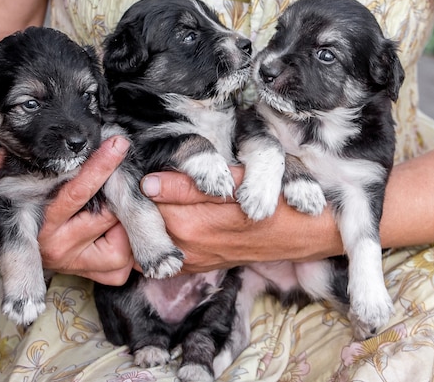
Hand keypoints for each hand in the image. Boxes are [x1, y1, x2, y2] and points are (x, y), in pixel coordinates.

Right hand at [0, 136, 134, 285]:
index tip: (117, 144)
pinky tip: (125, 226)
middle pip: (106, 217)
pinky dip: (129, 253)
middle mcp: (57, 247)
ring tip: (129, 195)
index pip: (75, 194)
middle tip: (132, 166)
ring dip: (129, 223)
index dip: (98, 168)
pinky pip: (117, 272)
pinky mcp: (84, 273)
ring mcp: (72, 264)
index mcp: (34, 224)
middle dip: (122, 190)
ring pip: (120, 249)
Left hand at [140, 167, 342, 272]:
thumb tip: (148, 184)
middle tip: (131, 179)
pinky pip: (164, 254)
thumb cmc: (275, 198)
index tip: (128, 166)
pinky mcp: (199, 266)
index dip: (132, 182)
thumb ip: (189, 184)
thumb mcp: (236, 180)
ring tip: (147, 197)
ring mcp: (192, 260)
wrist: (304, 234)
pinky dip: (157, 238)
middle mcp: (187, 246)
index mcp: (190, 222)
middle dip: (134, 202)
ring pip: (149, 239)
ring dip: (144, 221)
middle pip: (141, 222)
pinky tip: (164, 219)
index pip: (143, 202)